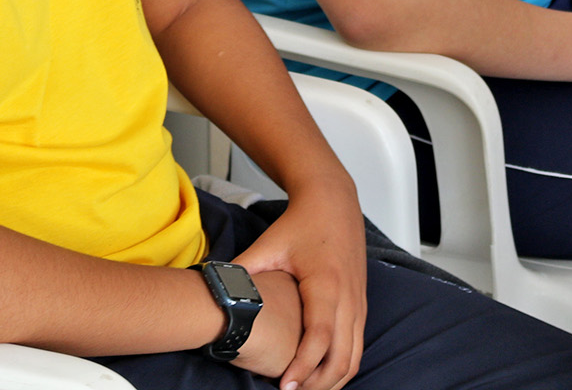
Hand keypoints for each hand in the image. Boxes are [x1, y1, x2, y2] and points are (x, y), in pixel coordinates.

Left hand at [234, 184, 367, 389]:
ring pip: (354, 357)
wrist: (334, 201)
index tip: (284, 387)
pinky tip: (318, 376)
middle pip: (342, 357)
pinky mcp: (361, 304)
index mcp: (326, 284)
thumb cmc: (303, 222)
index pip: (319, 337)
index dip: (303, 367)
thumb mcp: (268, 245)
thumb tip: (211, 289)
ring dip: (332, 381)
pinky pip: (357, 346)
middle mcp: (348, 297)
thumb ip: (242, 270)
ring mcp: (358, 302)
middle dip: (318, 385)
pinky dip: (341, 367)